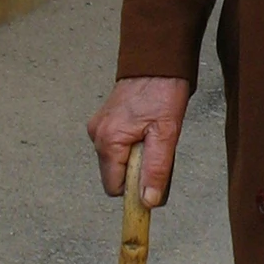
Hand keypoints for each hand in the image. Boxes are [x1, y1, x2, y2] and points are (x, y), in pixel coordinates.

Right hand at [87, 75, 190, 207]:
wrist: (157, 62)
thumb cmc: (163, 92)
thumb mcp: (166, 135)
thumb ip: (155, 170)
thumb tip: (147, 201)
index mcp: (108, 141)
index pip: (114, 188)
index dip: (135, 188)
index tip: (153, 176)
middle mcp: (97, 135)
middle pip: (115, 175)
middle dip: (137, 172)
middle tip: (157, 149)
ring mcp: (99, 128)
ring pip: (117, 161)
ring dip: (136, 158)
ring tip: (153, 136)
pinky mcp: (104, 122)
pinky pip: (117, 147)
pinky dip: (132, 146)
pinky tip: (145, 130)